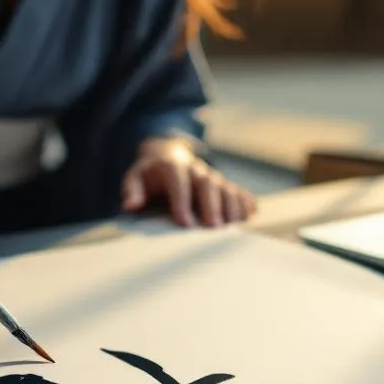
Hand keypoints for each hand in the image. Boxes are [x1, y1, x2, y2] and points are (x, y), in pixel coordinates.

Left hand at [120, 136, 256, 226]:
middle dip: (211, 204)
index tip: (185, 223)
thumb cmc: (149, 175)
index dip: (182, 202)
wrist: (167, 156)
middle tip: (214, 227)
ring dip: (231, 204)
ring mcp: (210, 174)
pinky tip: (252, 213)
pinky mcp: (222, 182)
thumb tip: (131, 205)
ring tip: (235, 224)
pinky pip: (236, 189)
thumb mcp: (135, 178)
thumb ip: (132, 190)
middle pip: (207, 183)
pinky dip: (244, 200)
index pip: (178, 182)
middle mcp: (195, 168)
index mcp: (172, 165)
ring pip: (224, 185)